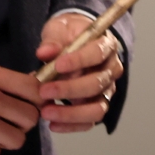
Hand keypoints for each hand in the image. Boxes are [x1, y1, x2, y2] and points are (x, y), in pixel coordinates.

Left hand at [35, 14, 123, 132]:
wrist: (73, 40)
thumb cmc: (68, 34)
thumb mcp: (59, 28)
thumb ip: (53, 40)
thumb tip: (44, 53)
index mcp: (106, 45)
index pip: (97, 54)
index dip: (79, 61)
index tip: (57, 66)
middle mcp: (111, 69)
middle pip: (97, 84)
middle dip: (69, 90)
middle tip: (44, 91)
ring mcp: (106, 90)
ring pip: (97, 108)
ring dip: (71, 113)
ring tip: (46, 112)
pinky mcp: (98, 105)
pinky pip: (89, 122)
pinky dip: (71, 126)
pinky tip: (53, 124)